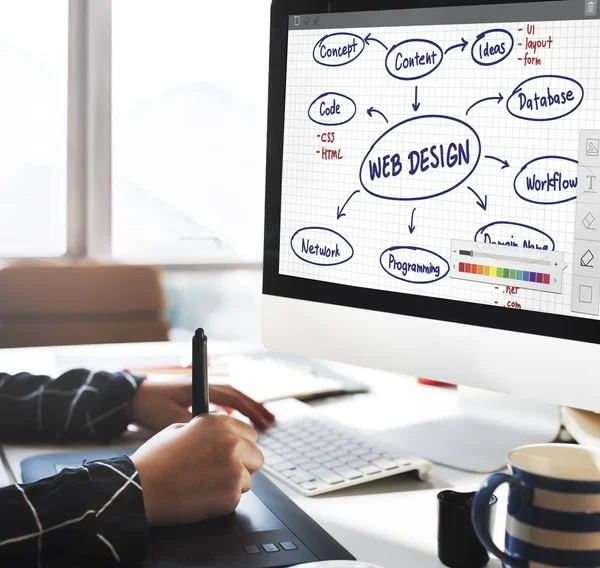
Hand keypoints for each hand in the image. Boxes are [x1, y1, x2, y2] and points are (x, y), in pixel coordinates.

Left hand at [127, 376, 274, 431]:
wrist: (129, 397)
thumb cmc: (149, 406)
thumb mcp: (171, 419)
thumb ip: (195, 427)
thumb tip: (218, 439)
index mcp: (200, 390)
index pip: (233, 397)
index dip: (251, 409)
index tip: (264, 420)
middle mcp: (203, 389)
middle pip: (236, 396)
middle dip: (255, 408)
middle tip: (271, 421)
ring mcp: (199, 393)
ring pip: (230, 399)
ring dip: (246, 410)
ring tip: (262, 421)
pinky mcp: (193, 400)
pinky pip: (221, 404)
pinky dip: (233, 412)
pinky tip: (236, 425)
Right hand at [131, 414, 263, 525]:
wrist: (140, 489)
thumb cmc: (155, 461)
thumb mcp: (179, 428)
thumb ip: (207, 429)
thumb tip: (223, 433)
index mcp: (220, 423)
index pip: (250, 434)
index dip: (240, 445)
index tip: (232, 453)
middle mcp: (232, 442)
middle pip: (256, 456)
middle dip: (242, 465)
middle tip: (219, 472)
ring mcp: (234, 468)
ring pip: (248, 479)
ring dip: (232, 484)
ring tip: (204, 485)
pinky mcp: (231, 494)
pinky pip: (236, 499)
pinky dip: (222, 502)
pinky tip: (201, 497)